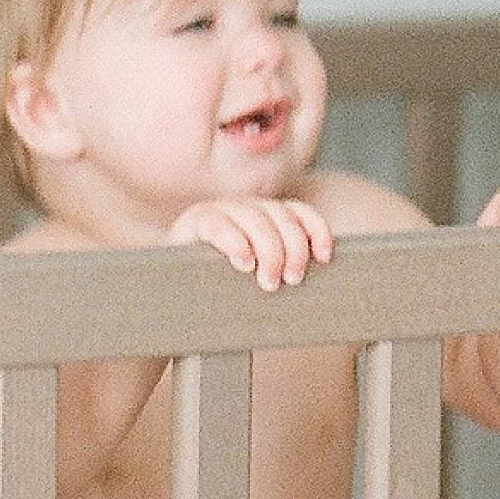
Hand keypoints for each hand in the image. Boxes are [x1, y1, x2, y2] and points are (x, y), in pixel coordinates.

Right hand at [173, 192, 332, 286]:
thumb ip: (283, 268)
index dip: (316, 230)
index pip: (299, 211)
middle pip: (282, 217)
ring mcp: (221, 210)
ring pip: (257, 220)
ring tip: (268, 283)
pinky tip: (243, 263)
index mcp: (265, 216)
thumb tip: (321, 280)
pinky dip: (236, 243)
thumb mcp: (259, 274)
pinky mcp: (196, 222)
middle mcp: (246, 207)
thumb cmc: (224, 287)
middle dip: (294, 250)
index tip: (324, 258)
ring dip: (270, 252)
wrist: (175, 291)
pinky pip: (220, 224)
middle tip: (291, 281)